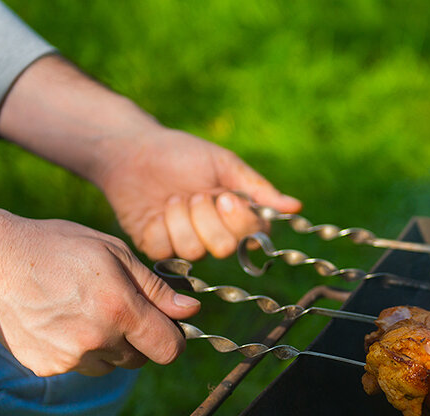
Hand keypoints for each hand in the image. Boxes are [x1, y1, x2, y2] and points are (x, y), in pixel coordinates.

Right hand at [0, 188, 199, 376]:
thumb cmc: (57, 247)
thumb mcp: (113, 253)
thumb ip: (156, 288)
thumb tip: (190, 312)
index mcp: (120, 309)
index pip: (169, 348)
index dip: (174, 338)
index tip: (166, 326)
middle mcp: (97, 339)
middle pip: (140, 358)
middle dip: (138, 339)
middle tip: (116, 308)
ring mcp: (69, 358)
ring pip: (110, 364)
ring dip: (107, 346)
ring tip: (81, 309)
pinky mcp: (45, 367)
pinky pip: (78, 366)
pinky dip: (76, 349)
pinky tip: (58, 319)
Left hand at [95, 125, 301, 260]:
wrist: (133, 151)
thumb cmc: (182, 153)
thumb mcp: (223, 163)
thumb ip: (256, 188)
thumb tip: (296, 207)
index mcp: (236, 214)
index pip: (253, 234)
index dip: (239, 221)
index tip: (224, 197)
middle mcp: (214, 233)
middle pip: (224, 248)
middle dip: (206, 219)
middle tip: (194, 194)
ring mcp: (185, 242)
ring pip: (193, 250)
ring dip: (180, 218)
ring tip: (172, 197)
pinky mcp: (157, 247)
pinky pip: (164, 249)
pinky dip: (158, 226)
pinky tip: (154, 211)